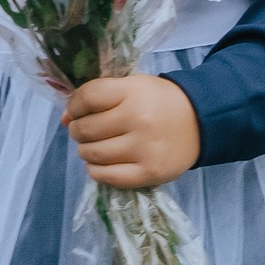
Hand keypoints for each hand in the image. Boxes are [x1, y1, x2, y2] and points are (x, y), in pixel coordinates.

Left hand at [61, 71, 201, 189]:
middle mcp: (138, 120)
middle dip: (78, 130)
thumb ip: (99, 97)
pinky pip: (107, 176)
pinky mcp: (148, 173)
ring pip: (93, 154)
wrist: (200, 121)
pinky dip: (95, 170)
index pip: (88, 98)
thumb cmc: (160, 101)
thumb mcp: (132, 87)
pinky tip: (100, 163)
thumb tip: (64, 119)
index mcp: (133, 92)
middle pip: (86, 129)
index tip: (76, 110)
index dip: (74, 105)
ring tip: (92, 146)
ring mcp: (143, 149)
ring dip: (85, 150)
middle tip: (84, 130)